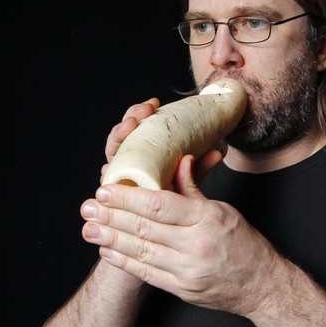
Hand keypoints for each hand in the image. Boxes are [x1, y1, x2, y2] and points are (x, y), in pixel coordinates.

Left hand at [81, 155, 279, 315]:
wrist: (262, 286)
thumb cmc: (244, 244)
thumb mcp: (223, 210)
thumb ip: (194, 189)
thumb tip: (178, 160)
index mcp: (207, 219)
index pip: (160, 205)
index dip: (128, 197)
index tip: (106, 189)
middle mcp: (196, 245)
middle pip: (145, 228)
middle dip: (112, 216)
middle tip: (88, 207)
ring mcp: (188, 271)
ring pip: (141, 251)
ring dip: (111, 238)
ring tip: (89, 228)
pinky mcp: (182, 290)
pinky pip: (147, 274)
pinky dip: (125, 261)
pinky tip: (108, 250)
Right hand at [99, 97, 226, 189]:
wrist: (173, 223)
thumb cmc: (179, 195)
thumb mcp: (191, 178)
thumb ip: (201, 167)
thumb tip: (218, 152)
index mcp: (144, 150)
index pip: (137, 124)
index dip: (140, 112)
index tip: (153, 103)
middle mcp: (130, 160)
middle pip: (123, 135)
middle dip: (129, 120)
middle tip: (143, 112)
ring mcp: (121, 174)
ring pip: (114, 153)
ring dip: (118, 137)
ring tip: (128, 128)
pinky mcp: (116, 193)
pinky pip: (110, 182)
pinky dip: (108, 174)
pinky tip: (107, 171)